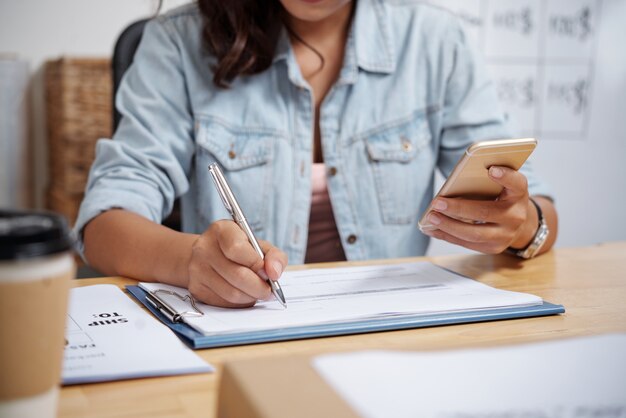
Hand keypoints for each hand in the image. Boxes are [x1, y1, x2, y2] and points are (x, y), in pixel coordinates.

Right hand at [187, 220, 287, 307]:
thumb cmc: (240, 250)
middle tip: (269, 290)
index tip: (267, 271)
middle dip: (259, 287)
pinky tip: (244, 294)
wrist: (210, 256)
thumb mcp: (259, 245)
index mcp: (222, 230)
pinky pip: (224, 303)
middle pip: (237, 275)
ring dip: (251, 297)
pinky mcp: (196, 288)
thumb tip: (274, 273)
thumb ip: (274, 256)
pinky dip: (240, 303)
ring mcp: (197, 269)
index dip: (256, 264)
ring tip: (258, 292)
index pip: (237, 248)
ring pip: (232, 293)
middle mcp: (204, 248)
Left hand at [422, 166, 536, 253]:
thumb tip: (453, 183)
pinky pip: (466, 243)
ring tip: (431, 217)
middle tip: (437, 202)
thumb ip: (485, 180)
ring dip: (448, 225)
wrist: (517, 222)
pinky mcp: (493, 248)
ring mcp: (506, 235)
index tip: (491, 170)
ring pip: (474, 233)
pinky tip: (431, 228)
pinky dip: (446, 235)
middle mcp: (516, 216)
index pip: (517, 183)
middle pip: (486, 212)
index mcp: (518, 193)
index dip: (506, 176)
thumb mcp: (501, 185)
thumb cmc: (501, 196)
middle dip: (458, 208)